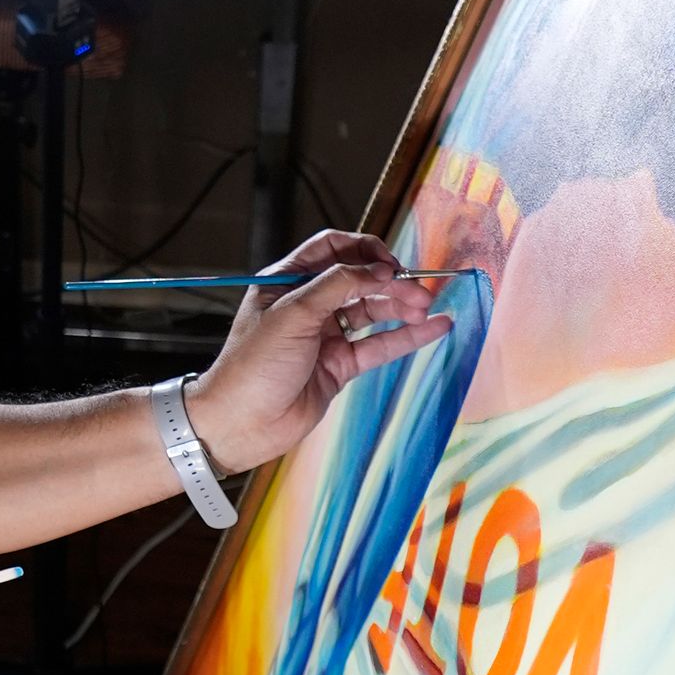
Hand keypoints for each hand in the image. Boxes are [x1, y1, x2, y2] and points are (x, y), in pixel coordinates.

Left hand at [181, 229, 458, 473]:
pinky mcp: (339, 366)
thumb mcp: (292, 314)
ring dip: (401, 306)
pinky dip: (407, 336)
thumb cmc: (252, 366)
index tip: (390, 263)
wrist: (239, 424)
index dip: (364, 251)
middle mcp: (308, 305)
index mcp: (287, 282)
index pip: (333, 249)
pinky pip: (379, 345)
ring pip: (372, 311)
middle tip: (418, 290)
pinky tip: (435, 327)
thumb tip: (380, 269)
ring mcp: (325, 336)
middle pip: (359, 280)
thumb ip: (337, 285)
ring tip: (426, 307)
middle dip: (390, 281)